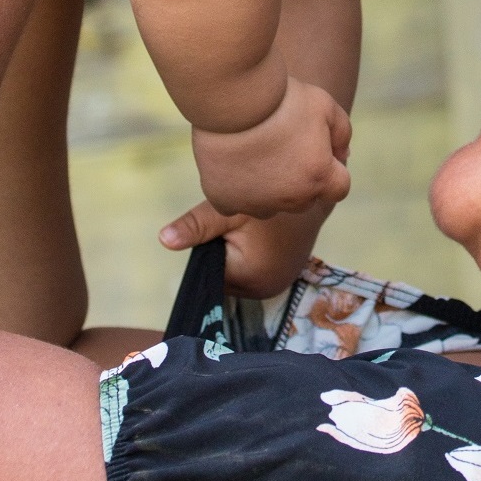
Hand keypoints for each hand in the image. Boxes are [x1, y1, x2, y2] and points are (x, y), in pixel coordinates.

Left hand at [158, 203, 315, 299]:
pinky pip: (258, 268)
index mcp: (249, 279)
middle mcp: (267, 290)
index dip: (209, 248)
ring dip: (239, 253)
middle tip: (236, 224)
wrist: (317, 190)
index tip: (221, 225)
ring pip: (242, 271)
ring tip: (250, 228)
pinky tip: (262, 233)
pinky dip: (255, 254)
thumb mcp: (227, 210)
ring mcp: (280, 283)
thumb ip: (196, 226)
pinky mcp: (288, 274)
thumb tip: (164, 240)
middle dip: (224, 252)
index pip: (211, 273)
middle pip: (227, 274)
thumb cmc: (271, 199)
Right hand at [193, 77, 351, 218]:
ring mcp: (255, 203)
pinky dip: (236, 189)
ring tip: (255, 152)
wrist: (229, 97)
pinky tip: (232, 163)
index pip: (339, 188)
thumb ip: (342, 134)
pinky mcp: (224, 201)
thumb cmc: (279, 98)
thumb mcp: (325, 105)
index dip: (330, 167)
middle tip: (280, 145)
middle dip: (300, 179)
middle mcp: (289, 199)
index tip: (312, 147)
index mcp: (318, 177)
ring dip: (268, 188)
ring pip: (269, 205)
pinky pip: (235, 203)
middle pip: (304, 198)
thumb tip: (342, 155)